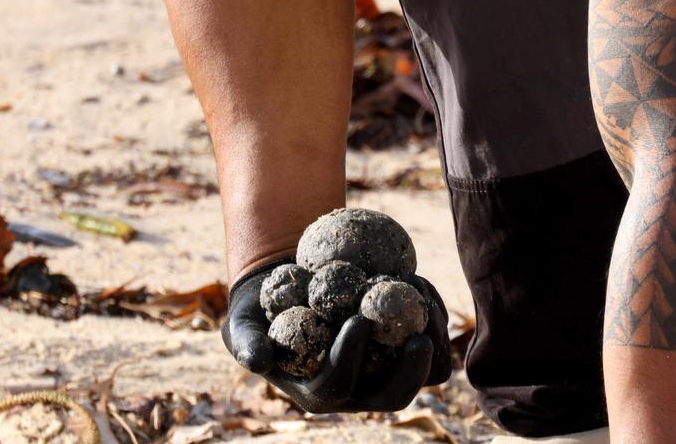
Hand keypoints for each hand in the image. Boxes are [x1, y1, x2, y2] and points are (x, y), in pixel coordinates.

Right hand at [221, 261, 452, 413]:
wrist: (289, 288)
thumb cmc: (261, 309)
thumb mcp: (242, 323)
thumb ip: (245, 342)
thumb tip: (257, 361)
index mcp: (318, 391)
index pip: (337, 386)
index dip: (349, 358)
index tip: (357, 320)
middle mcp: (357, 389)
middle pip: (393, 396)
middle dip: (411, 371)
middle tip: (419, 336)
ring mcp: (385, 370)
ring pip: (425, 373)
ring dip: (433, 338)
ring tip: (422, 294)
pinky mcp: (404, 347)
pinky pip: (432, 340)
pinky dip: (432, 312)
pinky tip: (419, 280)